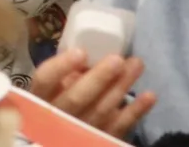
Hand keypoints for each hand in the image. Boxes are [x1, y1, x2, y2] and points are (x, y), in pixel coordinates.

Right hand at [31, 49, 155, 139]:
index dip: (61, 66)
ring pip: (102, 110)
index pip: (45, 80)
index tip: (81, 51)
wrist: (61, 137)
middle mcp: (58, 116)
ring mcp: (80, 131)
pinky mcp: (100, 140)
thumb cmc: (56, 104)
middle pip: (77, 97)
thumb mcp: (50, 89)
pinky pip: (119, 127)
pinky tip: (149, 95)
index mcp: (40, 97)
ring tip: (137, 64)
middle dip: (99, 78)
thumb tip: (85, 58)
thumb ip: (62, 76)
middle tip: (118, 59)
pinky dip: (136, 111)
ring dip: (121, 87)